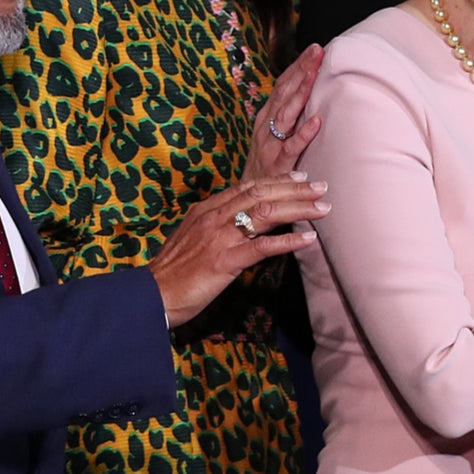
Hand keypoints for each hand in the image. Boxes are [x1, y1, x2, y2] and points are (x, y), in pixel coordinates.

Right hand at [147, 175, 328, 327]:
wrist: (151, 295)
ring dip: (298, 209)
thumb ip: (216, 225)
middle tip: (322, 187)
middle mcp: (214, 218)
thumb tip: (242, 221)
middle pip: (261, 194)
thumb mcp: (193, 238)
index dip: (277, 181)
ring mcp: (219, 238)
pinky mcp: (224, 261)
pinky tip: (308, 239)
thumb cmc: (173, 271)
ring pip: (265, 214)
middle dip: (295, 190)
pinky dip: (288, 242)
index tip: (300, 178)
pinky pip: (262, 247)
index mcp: (206, 210)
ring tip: (322, 208)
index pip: (247, 187)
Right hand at [247, 44, 324, 177]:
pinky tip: (317, 122)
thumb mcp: (275, 134)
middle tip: (318, 52)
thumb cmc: (268, 162)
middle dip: (301, 71)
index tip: (315, 48)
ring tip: (314, 75)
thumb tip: (310, 91)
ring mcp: (270, 144)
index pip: (283, 85)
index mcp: (266, 116)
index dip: (298, 66)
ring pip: (286, 114)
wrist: (251, 197)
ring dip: (301, 94)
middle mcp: (266, 126)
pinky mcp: (278, 163)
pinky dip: (304, 134)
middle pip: (284, 93)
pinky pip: (292, 147)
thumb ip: (290, 114)